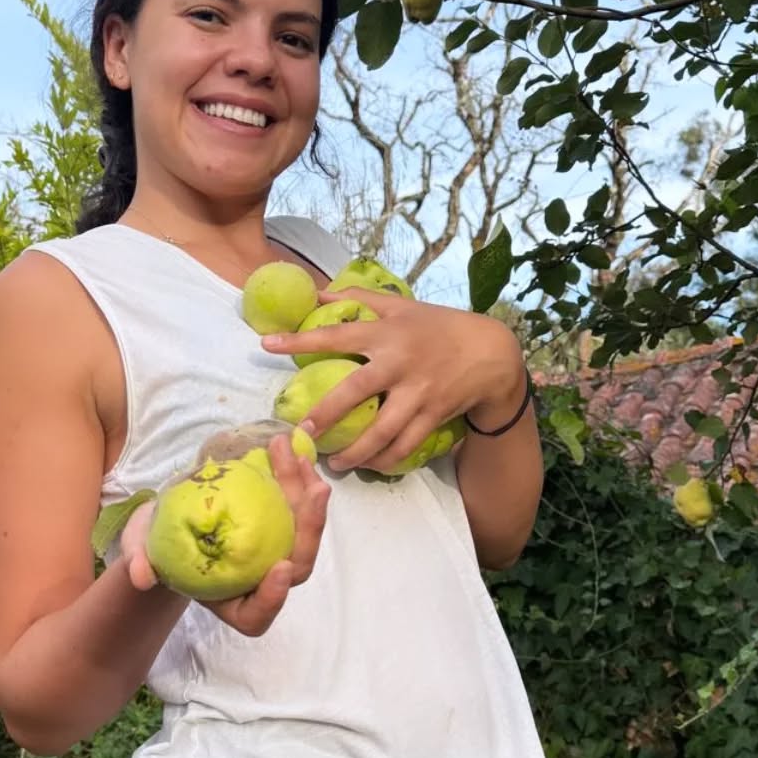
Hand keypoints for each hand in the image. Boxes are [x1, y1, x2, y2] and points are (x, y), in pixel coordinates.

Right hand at [118, 433, 330, 636]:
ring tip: (299, 459)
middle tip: (314, 493)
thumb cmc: (154, 543)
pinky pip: (298, 506)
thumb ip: (139, 561)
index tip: (279, 568)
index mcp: (229, 601)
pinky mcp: (278, 524)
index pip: (256, 614)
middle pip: (296, 567)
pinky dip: (298, 479)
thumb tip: (141, 575)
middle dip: (310, 531)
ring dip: (307, 494)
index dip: (272, 598)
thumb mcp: (140, 549)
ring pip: (303, 532)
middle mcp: (258, 580)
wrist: (167, 518)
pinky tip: (294, 452)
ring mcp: (272, 551)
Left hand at [260, 287, 529, 471]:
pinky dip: (385, 460)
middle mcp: (400, 363)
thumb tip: (317, 291)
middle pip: (355, 392)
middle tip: (302, 434)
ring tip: (334, 463)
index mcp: (387, 333)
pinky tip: (368, 466)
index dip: (301, 340)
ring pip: (382, 430)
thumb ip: (358, 297)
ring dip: (355, 451)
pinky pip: (405, 445)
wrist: (490, 353)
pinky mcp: (433, 415)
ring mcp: (418, 393)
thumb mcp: (400, 306)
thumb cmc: (438, 326)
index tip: (267, 345)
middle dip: (325, 415)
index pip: (337, 334)